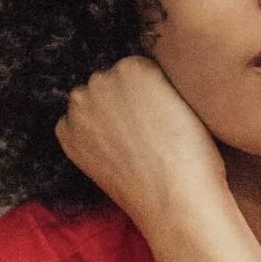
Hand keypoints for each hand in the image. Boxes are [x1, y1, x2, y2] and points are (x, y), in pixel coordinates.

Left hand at [54, 56, 227, 232]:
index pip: (133, 69)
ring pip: (87, 103)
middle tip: (142, 130)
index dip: (147, 92)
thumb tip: (138, 88)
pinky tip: (110, 153)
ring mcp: (81, 108)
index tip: (157, 113)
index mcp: (135, 63)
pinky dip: (83, 137)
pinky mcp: (68, 135)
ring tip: (127, 143)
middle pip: (106, 83)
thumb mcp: (185, 98)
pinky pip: (70, 127)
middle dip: (119, 100)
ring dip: (99, 116)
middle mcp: (102, 78)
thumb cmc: (192, 153)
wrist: (175, 197)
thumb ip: (155, 82)